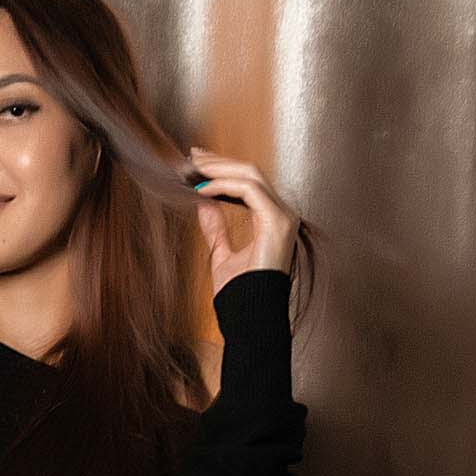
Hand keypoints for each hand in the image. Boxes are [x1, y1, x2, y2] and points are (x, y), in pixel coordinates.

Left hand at [184, 144, 299, 289]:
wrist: (251, 318)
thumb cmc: (240, 296)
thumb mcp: (222, 254)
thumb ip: (216, 228)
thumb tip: (203, 204)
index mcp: (272, 221)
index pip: (248, 183)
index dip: (223, 170)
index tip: (198, 165)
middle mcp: (281, 214)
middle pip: (250, 173)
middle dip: (219, 162)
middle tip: (192, 156)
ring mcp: (282, 216)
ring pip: (251, 175)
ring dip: (219, 168)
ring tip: (194, 169)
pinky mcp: (277, 222)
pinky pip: (250, 190)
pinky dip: (224, 186)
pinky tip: (203, 189)